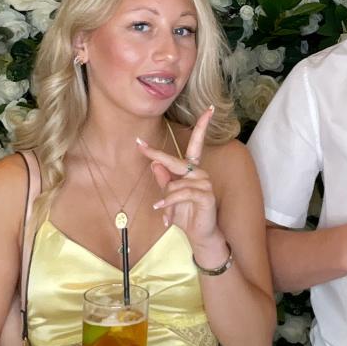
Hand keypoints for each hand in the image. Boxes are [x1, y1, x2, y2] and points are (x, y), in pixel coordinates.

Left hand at [137, 107, 224, 255]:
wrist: (200, 235)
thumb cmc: (186, 214)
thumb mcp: (170, 197)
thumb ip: (164, 180)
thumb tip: (155, 164)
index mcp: (193, 169)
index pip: (197, 143)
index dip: (201, 126)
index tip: (207, 110)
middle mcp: (200, 173)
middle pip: (176, 161)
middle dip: (156, 155)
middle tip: (140, 146)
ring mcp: (204, 183)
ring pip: (175, 184)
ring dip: (165, 200)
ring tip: (162, 212)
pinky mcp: (205, 196)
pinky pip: (180, 194)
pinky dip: (169, 203)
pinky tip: (164, 214)